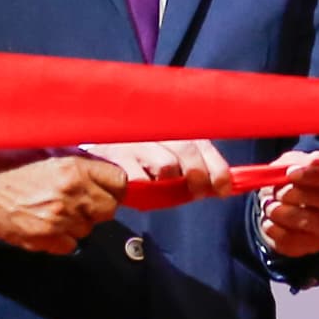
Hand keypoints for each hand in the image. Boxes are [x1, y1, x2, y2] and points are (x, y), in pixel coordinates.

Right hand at [0, 154, 122, 253]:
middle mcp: (72, 196)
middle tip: (82, 199)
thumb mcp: (49, 152)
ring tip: (58, 210)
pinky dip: (63, 238)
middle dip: (100, 205)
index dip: (113, 185)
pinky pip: (70, 246)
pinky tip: (49, 225)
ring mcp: (59, 221)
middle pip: (110, 209)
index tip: (106, 186)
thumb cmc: (10, 164)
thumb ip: (78, 162)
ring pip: (89, 229)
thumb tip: (102, 172)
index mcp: (74, 169)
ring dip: (79, 222)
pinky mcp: (44, 240)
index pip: (119, 182)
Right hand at [91, 137, 234, 199]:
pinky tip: (139, 186)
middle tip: (197, 192)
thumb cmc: (135, 152)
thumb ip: (189, 166)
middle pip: (188, 149)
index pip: (203, 143)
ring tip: (159, 184)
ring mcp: (137, 140)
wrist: (95, 144)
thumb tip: (216, 187)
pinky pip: (140, 179)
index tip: (223, 188)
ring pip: (167, 164)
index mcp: (172, 126)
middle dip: (199, 175)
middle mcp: (156, 128)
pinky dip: (144, 189)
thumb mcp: (165, 152)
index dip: (218, 167)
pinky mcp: (116, 155)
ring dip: (168, 182)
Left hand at [258, 150, 318, 256]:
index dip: (314, 175)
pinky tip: (269, 221)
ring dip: (280, 212)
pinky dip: (273, 229)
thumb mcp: (293, 163)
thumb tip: (318, 159)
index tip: (290, 173)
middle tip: (277, 192)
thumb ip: (304, 160)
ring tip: (270, 206)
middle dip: (293, 194)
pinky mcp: (312, 246)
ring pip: (305, 222)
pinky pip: (291, 240)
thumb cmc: (289, 180)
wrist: (278, 205)